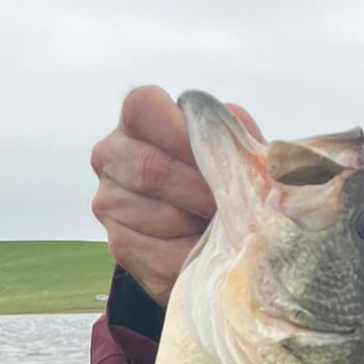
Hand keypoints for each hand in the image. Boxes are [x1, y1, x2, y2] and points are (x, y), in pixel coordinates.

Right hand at [90, 86, 261, 306]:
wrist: (203, 232)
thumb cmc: (218, 179)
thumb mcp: (232, 148)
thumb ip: (238, 137)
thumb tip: (253, 153)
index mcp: (136, 120)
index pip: (144, 108)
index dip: (184, 133)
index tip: (218, 157)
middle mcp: (111, 156)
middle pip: (152, 168)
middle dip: (204, 191)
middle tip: (239, 207)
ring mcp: (110, 201)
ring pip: (160, 214)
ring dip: (204, 227)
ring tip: (232, 229)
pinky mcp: (121, 245)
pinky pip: (161, 253)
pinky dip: (196, 255)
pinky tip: (212, 251)